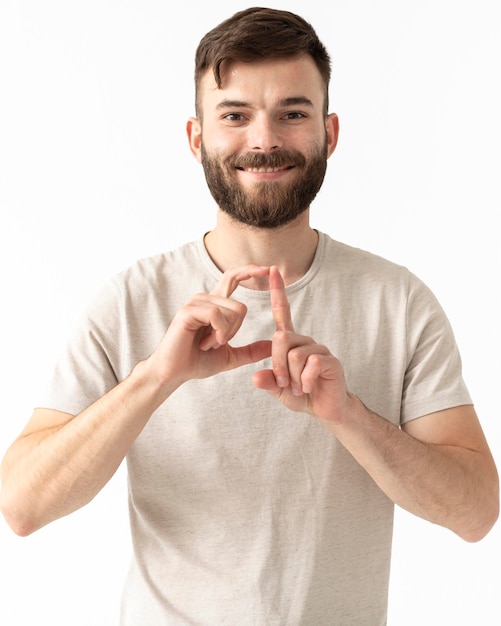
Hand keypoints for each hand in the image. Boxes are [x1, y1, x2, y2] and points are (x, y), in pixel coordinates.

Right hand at [148, 265, 271, 386]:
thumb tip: (272, 346)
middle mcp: (205, 299)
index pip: (233, 278)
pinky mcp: (188, 311)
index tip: (267, 268)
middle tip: (217, 343)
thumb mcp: (230, 357)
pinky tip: (205, 344)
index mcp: (214, 305)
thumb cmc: (197, 362)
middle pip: (240, 307)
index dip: (249, 270)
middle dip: (236, 332)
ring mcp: (195, 303)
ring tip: (206, 344)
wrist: (174, 373)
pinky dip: (218, 334)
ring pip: (231, 312)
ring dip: (224, 335)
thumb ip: (251, 351)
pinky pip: (216, 315)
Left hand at [253, 266, 349, 421]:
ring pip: (294, 355)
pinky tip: (310, 387)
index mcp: (291, 342)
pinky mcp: (330, 360)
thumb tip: (255, 377)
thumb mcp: (279, 390)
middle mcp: (305, 340)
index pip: (282, 312)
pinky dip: (305, 382)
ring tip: (299, 387)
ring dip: (292, 377)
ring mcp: (319, 349)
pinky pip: (310, 366)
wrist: (326, 409)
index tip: (272, 270)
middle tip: (284, 383)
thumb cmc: (302, 394)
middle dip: (277, 364)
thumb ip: (268, 382)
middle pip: (280, 339)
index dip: (278, 292)